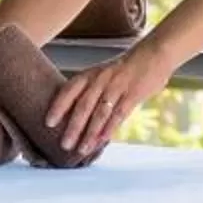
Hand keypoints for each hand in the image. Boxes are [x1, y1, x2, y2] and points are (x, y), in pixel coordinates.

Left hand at [46, 43, 168, 157]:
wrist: (154, 53)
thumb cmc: (125, 69)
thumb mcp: (104, 73)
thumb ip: (91, 90)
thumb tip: (74, 115)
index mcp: (92, 73)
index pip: (70, 89)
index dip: (58, 106)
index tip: (48, 122)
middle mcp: (102, 79)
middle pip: (84, 105)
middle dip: (73, 126)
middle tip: (64, 144)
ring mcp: (118, 86)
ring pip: (100, 112)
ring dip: (90, 133)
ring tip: (81, 149)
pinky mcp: (134, 93)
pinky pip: (120, 114)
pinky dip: (109, 128)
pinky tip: (102, 141)